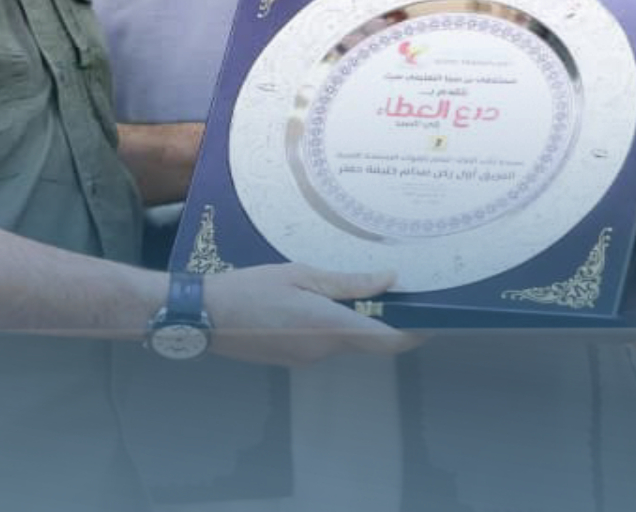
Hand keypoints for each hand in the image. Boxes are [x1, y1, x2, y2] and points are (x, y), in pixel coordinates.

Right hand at [205, 263, 420, 365]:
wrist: (204, 316)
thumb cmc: (251, 289)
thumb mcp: (301, 275)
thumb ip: (347, 282)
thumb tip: (390, 280)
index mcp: (330, 327)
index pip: (387, 341)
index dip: (414, 334)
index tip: (431, 318)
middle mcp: (324, 350)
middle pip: (369, 341)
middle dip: (384, 320)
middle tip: (393, 290)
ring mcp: (308, 359)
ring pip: (346, 342)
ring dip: (355, 321)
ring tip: (351, 289)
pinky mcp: (293, 360)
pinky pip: (324, 344)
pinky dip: (332, 327)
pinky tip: (318, 303)